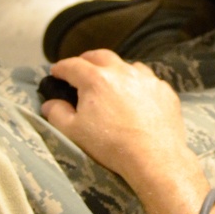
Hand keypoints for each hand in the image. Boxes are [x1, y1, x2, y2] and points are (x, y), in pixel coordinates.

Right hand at [40, 49, 192, 189]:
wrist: (154, 158)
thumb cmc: (111, 145)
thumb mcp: (74, 132)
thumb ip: (57, 113)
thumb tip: (50, 103)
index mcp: (97, 79)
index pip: (72, 65)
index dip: (60, 68)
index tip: (55, 73)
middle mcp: (123, 72)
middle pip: (100, 56)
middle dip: (86, 60)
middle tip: (79, 69)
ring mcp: (147, 79)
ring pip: (127, 65)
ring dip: (115, 69)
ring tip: (110, 81)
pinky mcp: (164, 90)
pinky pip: (148, 80)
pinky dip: (137, 83)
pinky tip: (136, 96)